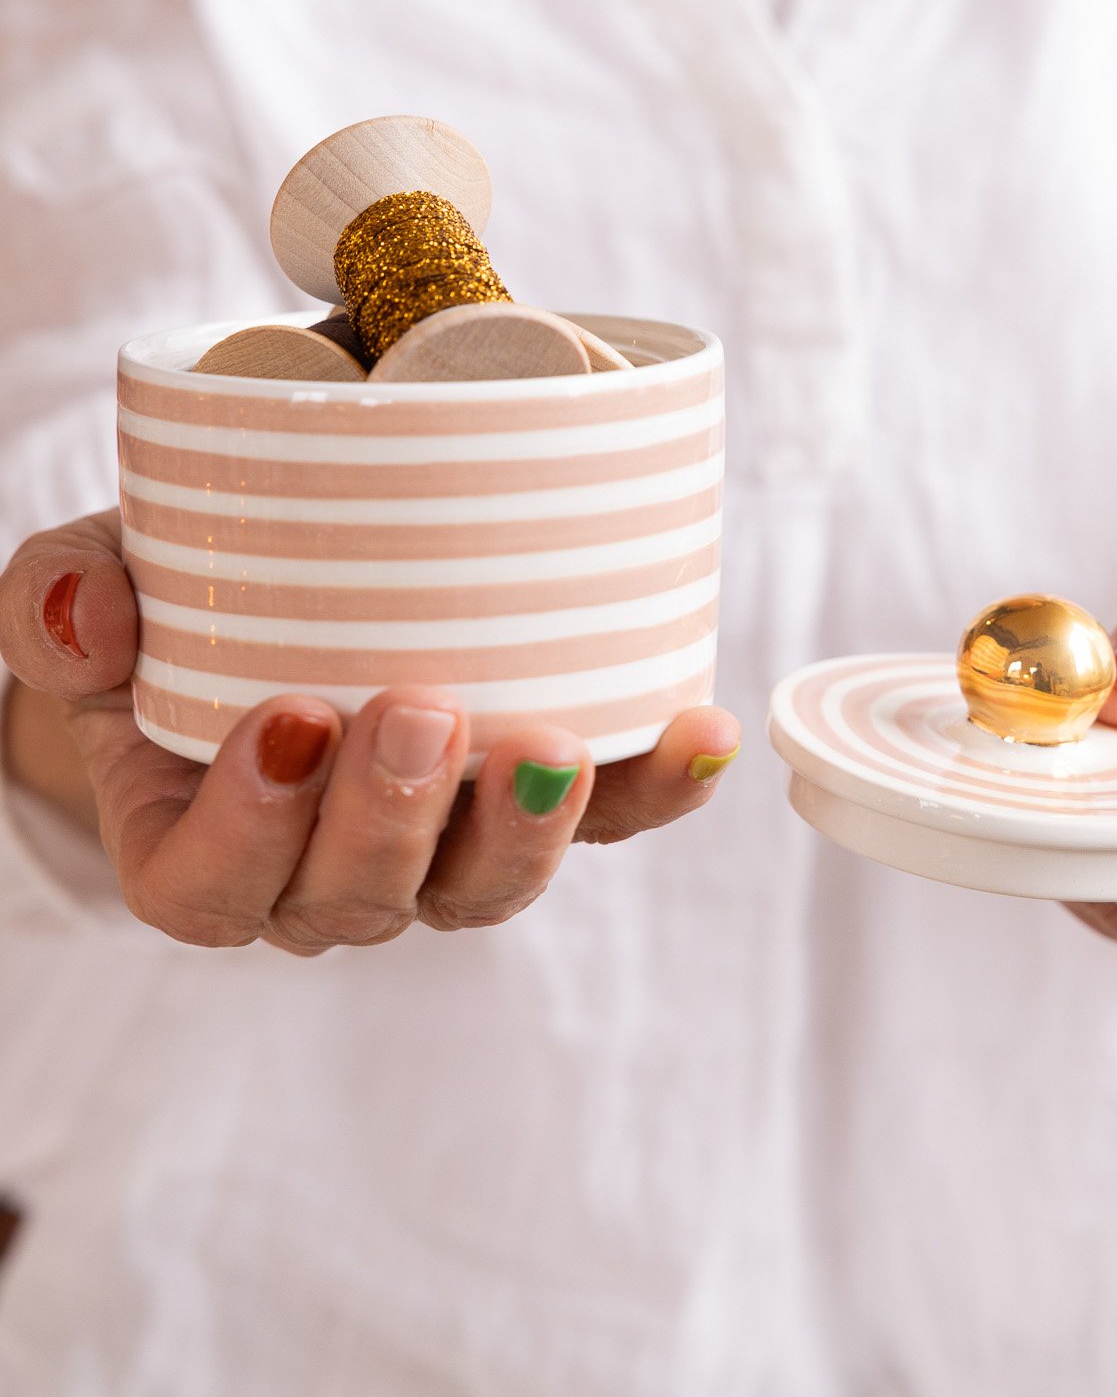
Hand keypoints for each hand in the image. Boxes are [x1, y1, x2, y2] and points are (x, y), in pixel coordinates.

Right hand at [0, 510, 740, 953]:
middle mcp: (318, 870)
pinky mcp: (528, 797)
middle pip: (359, 900)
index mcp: (197, 842)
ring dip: (523, 831)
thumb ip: (58, 604)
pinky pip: (604, 821)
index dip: (252, 833)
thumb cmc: (172, 591)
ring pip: (481, 887)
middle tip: (419, 708)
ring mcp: (435, 845)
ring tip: (548, 744)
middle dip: (393, 821)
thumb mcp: (87, 582)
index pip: (211, 891)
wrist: (270, 571)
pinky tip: (698, 732)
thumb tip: (91, 626)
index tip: (288, 720)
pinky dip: (657, 786)